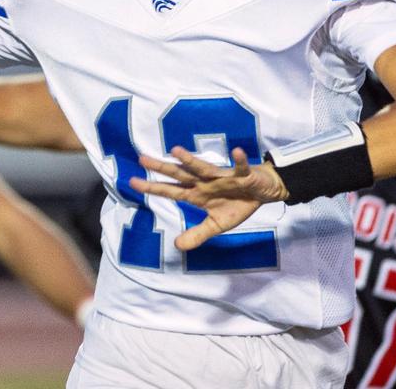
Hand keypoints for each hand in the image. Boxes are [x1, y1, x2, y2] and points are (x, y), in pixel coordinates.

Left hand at [128, 147, 287, 250]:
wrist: (262, 191)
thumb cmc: (237, 203)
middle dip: (162, 167)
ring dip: (191, 160)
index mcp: (198, 194)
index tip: (132, 182)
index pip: (171, 191)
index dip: (153, 188)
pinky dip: (239, 160)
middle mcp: (205, 182)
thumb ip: (197, 234)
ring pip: (204, 167)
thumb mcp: (217, 224)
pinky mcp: (243, 174)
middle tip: (142, 158)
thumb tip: (176, 245)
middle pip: (180, 174)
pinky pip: (240, 167)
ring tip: (176, 151)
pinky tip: (236, 152)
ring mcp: (223, 177)